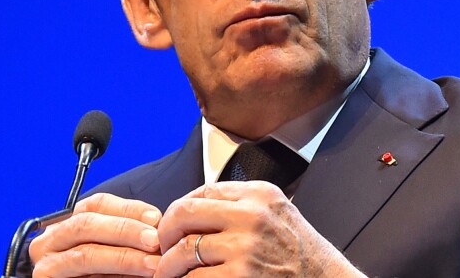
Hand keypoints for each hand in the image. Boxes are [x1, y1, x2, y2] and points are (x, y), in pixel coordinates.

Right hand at [29, 193, 161, 276]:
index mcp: (65, 222)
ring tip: (152, 264)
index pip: (96, 204)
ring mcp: (46, 267)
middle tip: (155, 240)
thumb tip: (156, 226)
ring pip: (86, 254)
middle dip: (126, 230)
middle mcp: (49, 241)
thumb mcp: (106, 248)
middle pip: (87, 224)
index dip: (128, 208)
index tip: (156, 217)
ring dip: (124, 258)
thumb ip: (124, 236)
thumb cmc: (93, 274)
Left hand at [155, 181, 365, 276]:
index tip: (173, 224)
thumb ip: (242, 203)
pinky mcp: (241, 276)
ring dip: (168, 266)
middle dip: (165, 232)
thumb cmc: (300, 252)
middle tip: (160, 248)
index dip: (181, 208)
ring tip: (166, 274)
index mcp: (258, 193)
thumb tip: (197, 207)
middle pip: (186, 212)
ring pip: (184, 250)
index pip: (204, 190)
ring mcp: (246, 245)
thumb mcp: (276, 212)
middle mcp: (251, 213)